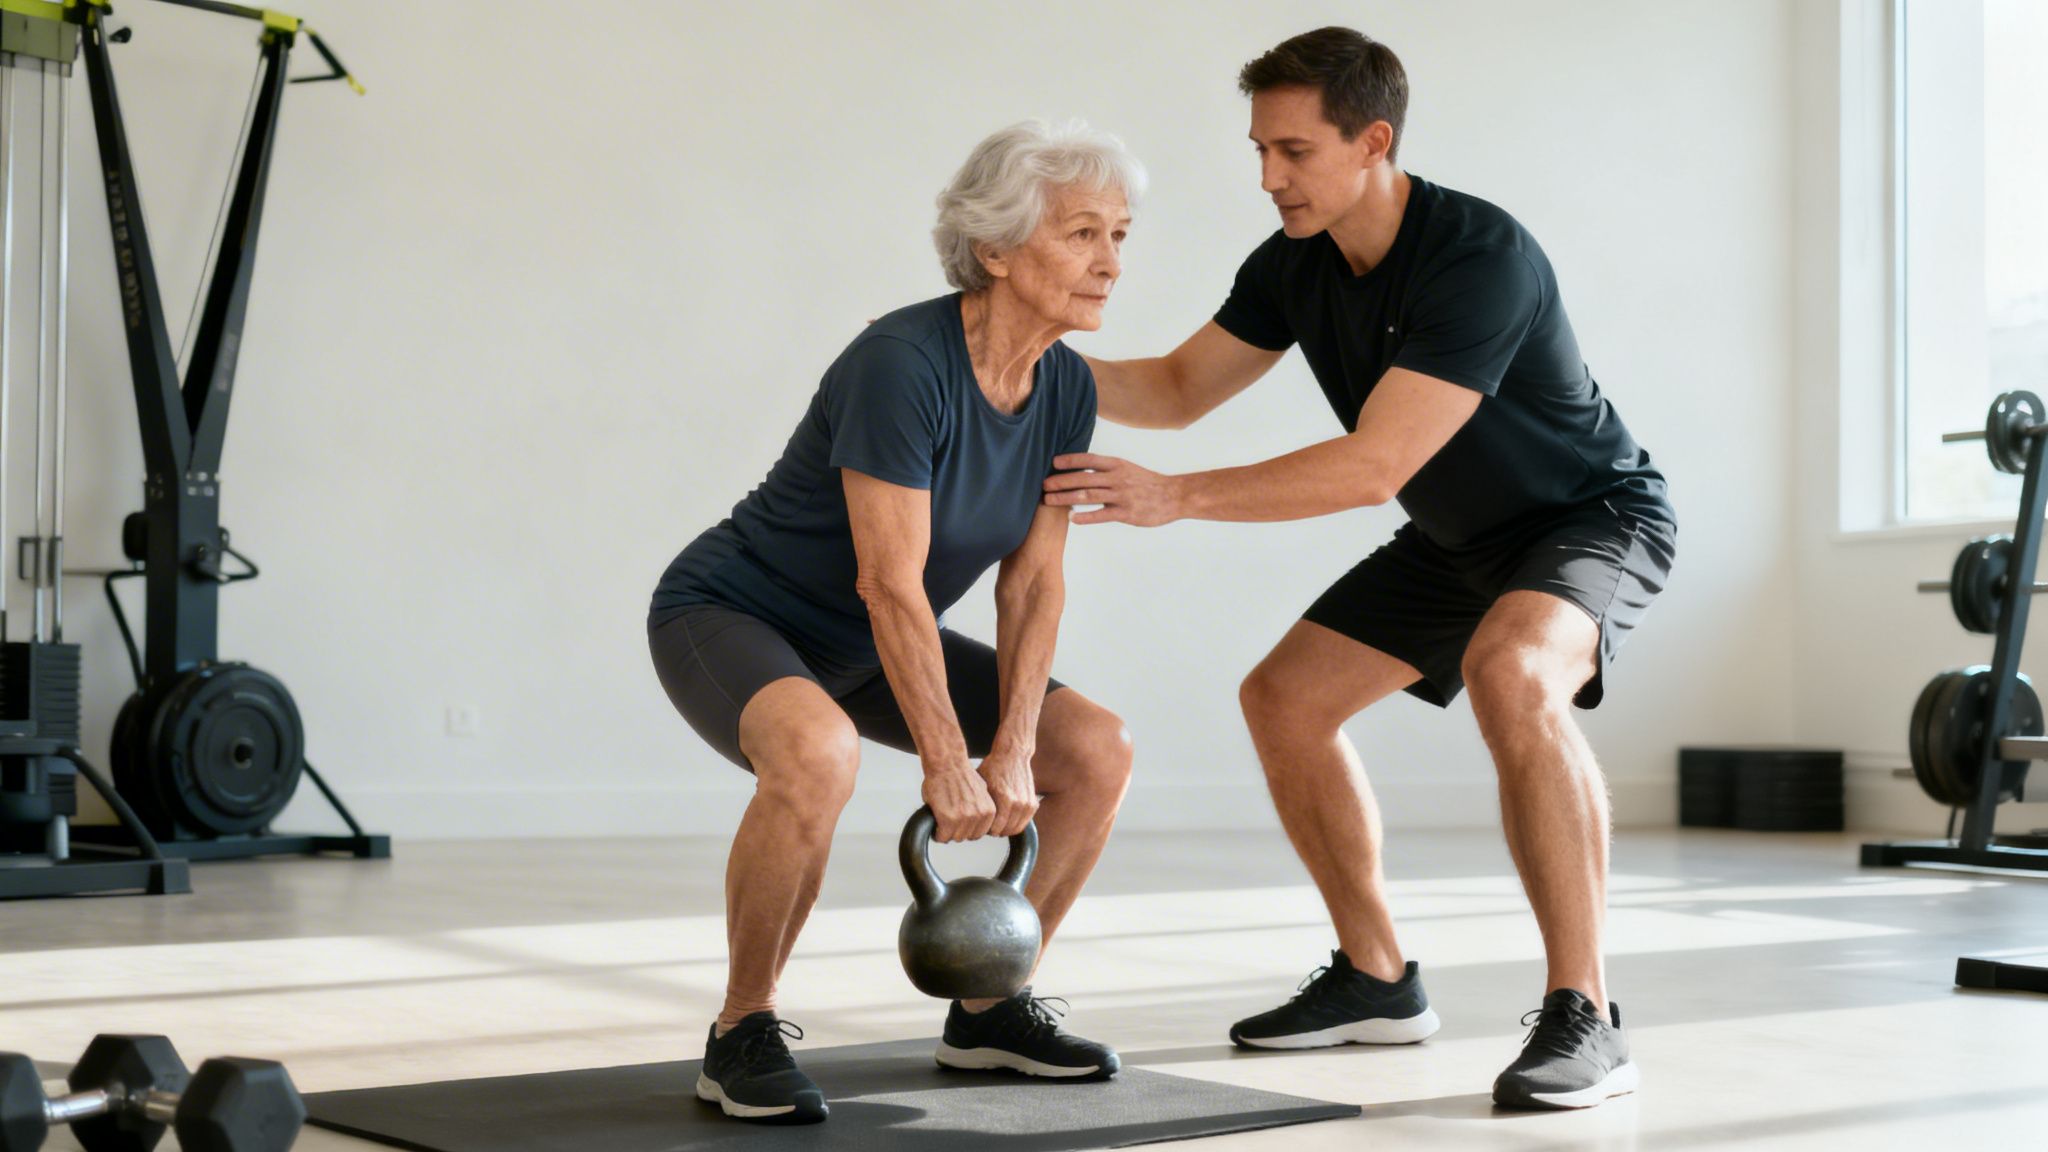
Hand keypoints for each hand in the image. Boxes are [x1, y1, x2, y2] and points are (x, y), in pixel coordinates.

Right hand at [923, 763, 996, 841]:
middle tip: (948, 820)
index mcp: (989, 811)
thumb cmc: (960, 774)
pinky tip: (936, 824)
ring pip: (953, 838)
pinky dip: (937, 833)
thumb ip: (980, 808)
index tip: (960, 823)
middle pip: (966, 837)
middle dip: (956, 830)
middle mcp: (979, 816)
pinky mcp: (948, 820)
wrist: (947, 763)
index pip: (979, 833)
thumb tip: (977, 817)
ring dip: (946, 831)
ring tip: (942, 819)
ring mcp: (963, 819)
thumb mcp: (981, 792)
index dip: (967, 828)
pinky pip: (941, 837)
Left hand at [976, 744, 1039, 837]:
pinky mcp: (1033, 803)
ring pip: (1016, 829)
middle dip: (995, 831)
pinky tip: (1007, 819)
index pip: (994, 828)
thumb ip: (979, 805)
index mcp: (1004, 799)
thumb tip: (970, 822)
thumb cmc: (993, 768)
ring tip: (997, 824)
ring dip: (1006, 830)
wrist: (1012, 755)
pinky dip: (1016, 824)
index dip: (985, 830)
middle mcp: (1017, 803)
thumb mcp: (981, 786)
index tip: (980, 827)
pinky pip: (1024, 823)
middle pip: (1005, 831)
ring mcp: (1027, 804)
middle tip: (987, 827)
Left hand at [1043, 453, 1184, 525]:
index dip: (1070, 460)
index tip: (1053, 462)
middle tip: (1043, 485)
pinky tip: (1072, 519)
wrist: (1173, 496)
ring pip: (1088, 496)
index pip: (1089, 460)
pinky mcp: (1126, 513)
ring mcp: (1121, 496)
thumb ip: (1107, 470)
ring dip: (1066, 498)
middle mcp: (1117, 478)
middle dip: (1061, 481)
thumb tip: (1083, 470)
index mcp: (1117, 465)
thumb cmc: (1148, 483)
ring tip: (1049, 500)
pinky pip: (1102, 515)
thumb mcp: (1127, 469)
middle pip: (1083, 478)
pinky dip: (1085, 517)